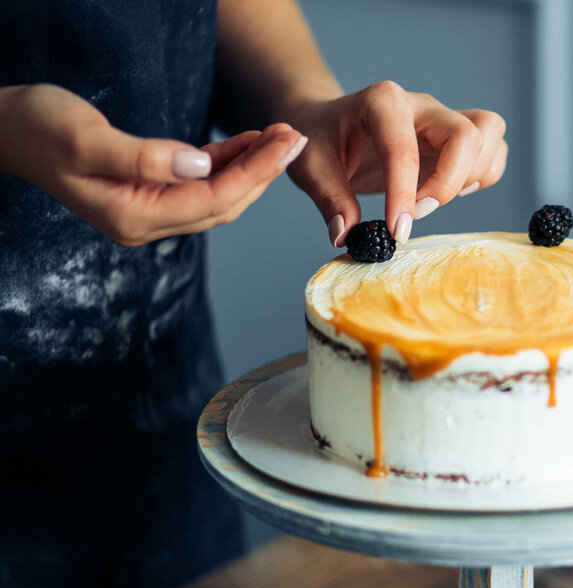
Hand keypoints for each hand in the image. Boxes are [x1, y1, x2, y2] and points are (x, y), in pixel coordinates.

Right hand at [0, 84, 307, 246]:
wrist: (7, 129)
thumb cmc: (38, 128)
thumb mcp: (86, 139)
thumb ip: (144, 157)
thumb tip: (199, 165)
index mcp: (133, 217)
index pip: (212, 198)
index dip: (255, 171)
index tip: (285, 143)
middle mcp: (145, 224)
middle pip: (223, 203)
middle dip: (264, 171)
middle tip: (294, 137)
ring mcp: (148, 213)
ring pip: (216, 196)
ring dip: (250, 168)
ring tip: (280, 137)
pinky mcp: (148, 196)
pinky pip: (200, 186)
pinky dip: (226, 165)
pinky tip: (247, 144)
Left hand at [281, 81, 507, 245]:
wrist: (329, 123)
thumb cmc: (320, 139)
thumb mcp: (309, 166)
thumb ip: (330, 199)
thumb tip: (347, 235)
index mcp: (382, 102)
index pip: (405, 148)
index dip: (404, 194)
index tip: (398, 231)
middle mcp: (421, 105)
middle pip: (467, 133)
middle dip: (449, 182)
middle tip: (419, 213)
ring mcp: (443, 118)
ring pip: (490, 133)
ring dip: (473, 176)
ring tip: (435, 198)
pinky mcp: (456, 137)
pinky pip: (494, 149)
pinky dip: (484, 175)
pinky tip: (452, 191)